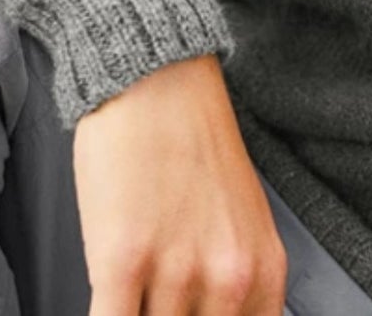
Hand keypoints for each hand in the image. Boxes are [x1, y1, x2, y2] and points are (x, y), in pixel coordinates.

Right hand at [73, 53, 287, 314]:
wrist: (159, 78)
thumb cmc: (192, 144)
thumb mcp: (240, 220)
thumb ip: (233, 286)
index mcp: (264, 271)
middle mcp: (230, 278)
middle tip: (154, 302)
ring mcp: (178, 271)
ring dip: (135, 314)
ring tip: (130, 292)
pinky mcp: (124, 261)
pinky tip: (106, 302)